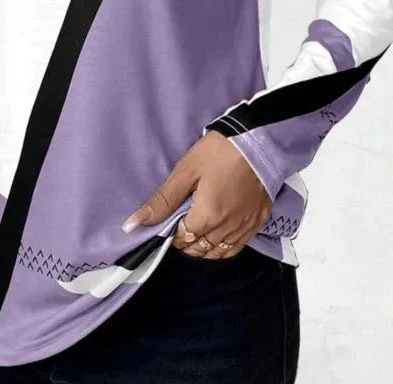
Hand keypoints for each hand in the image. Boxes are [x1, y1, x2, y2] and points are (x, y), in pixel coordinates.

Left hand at [122, 130, 270, 258]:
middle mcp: (228, 227)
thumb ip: (161, 201)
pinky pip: (239, 245)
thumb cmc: (218, 152)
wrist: (257, 139)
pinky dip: (225, 246)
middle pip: (200, 249)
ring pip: (220, 252)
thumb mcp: (185, 171)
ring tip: (196, 230)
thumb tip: (133, 224)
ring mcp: (246, 226)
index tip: (168, 220)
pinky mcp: (259, 220)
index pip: (182, 239)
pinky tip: (218, 235)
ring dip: (204, 246)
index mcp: (208, 216)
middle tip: (179, 223)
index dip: (171, 232)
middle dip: (185, 241)